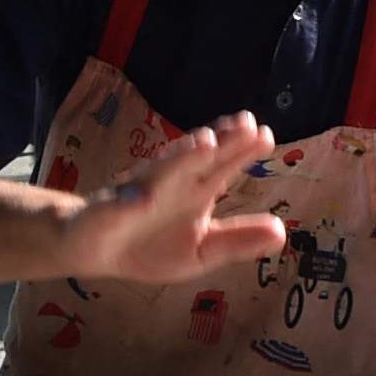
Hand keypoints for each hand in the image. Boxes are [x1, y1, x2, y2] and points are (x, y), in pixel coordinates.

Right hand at [57, 115, 294, 283]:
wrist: (94, 249)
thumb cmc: (151, 246)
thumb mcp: (201, 251)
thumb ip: (237, 241)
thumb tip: (282, 232)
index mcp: (195, 191)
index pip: (222, 166)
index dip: (242, 151)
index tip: (265, 134)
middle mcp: (170, 183)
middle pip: (198, 158)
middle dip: (221, 141)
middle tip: (245, 123)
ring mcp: (138, 193)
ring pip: (161, 172)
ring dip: (181, 158)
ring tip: (204, 144)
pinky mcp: (108, 213)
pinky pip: (119, 206)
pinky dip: (129, 202)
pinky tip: (141, 200)